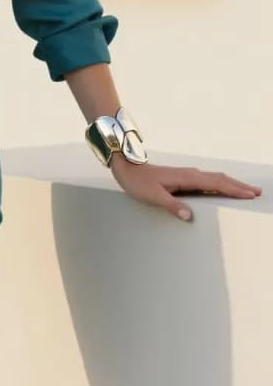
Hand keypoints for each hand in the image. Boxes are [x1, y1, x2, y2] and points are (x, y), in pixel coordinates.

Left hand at [109, 155, 262, 222]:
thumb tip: (190, 216)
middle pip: (221, 179)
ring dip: (233, 185)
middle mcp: (191, 174)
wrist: (128, 169)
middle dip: (240, 186)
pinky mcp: (185, 179)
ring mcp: (189, 176)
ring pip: (216, 179)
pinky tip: (225, 190)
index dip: (234, 189)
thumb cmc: (139, 183)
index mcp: (187, 178)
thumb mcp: (153, 196)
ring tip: (248, 191)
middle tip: (257, 193)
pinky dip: (221, 185)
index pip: (216, 184)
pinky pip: (208, 182)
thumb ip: (172, 206)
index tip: (249, 195)